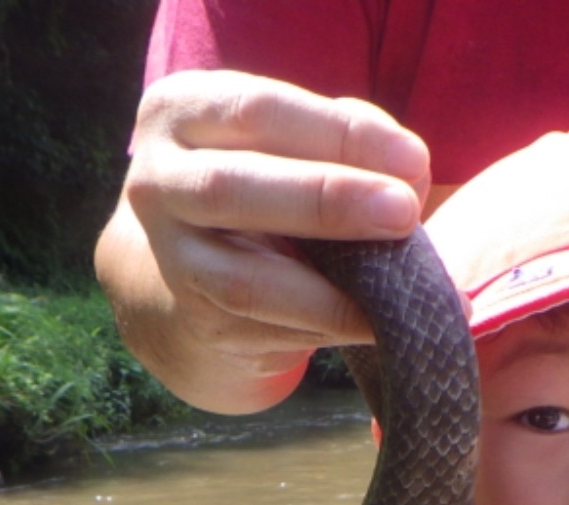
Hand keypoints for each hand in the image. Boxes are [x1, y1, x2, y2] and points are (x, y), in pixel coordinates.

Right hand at [98, 70, 431, 411]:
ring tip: (392, 285)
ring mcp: (169, 259)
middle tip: (402, 211)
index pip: (259, 111)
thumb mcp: (292, 143)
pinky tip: (373, 323)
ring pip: (242, 278)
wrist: (197, 266)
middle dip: (326, 199)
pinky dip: (325, 325)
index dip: (339, 134)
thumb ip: (344, 140)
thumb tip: (409, 168)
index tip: (412, 158)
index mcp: (181, 113)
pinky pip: (265, 328)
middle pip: (233, 187)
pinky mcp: (197, 319)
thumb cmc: (268, 182)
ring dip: (326, 288)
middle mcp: (156, 181)